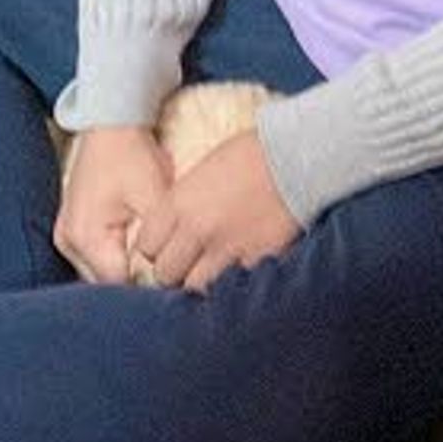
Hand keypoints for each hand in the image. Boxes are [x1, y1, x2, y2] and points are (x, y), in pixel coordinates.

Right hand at [54, 125, 171, 285]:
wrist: (111, 126)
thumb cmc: (133, 156)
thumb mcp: (155, 196)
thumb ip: (159, 240)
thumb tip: (170, 271)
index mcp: (86, 237)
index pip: (117, 284)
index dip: (146, 287)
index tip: (170, 282)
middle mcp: (69, 243)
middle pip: (105, 283)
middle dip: (134, 282)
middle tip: (166, 274)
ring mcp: (66, 237)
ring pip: (98, 273)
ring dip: (123, 271)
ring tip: (152, 263)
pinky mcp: (71, 231)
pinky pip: (94, 258)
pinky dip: (114, 258)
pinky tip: (134, 251)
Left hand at [134, 122, 303, 292]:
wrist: (296, 155)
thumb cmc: (250, 155)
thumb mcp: (203, 172)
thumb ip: (183, 204)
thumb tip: (176, 230)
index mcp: (178, 203)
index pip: (146, 246)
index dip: (156, 249)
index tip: (168, 246)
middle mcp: (197, 229)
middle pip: (165, 273)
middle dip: (175, 270)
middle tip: (190, 263)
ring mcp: (226, 247)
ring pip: (195, 287)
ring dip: (201, 282)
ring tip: (212, 272)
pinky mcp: (255, 259)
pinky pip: (232, 284)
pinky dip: (232, 281)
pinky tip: (238, 270)